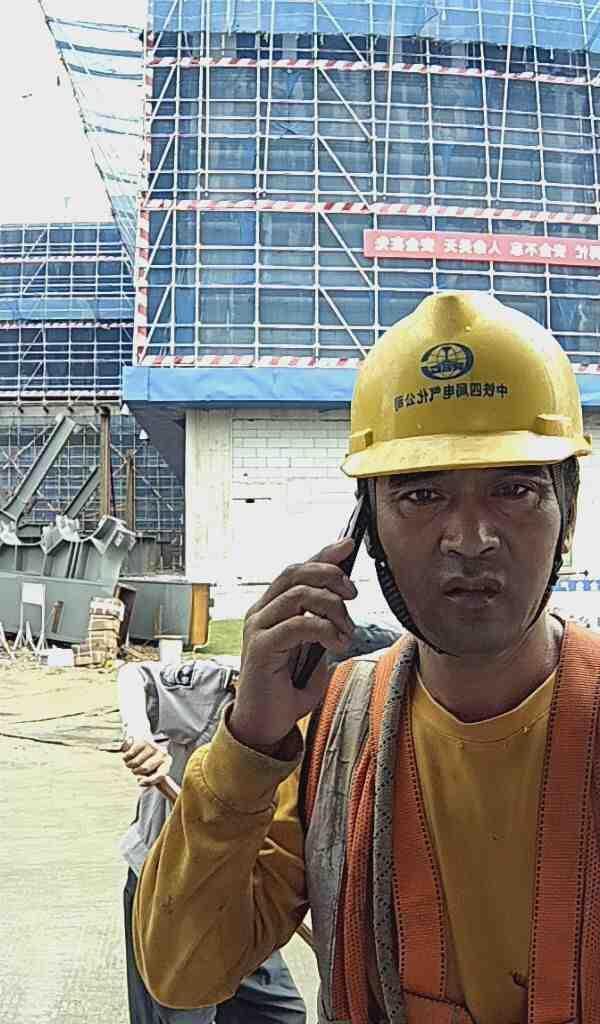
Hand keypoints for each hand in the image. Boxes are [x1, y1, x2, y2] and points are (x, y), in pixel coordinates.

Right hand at [121, 737, 172, 787]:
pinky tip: (129, 754)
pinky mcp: (142, 741)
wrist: (142, 739)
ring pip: (135, 762)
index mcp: (167, 762)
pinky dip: (126, 757)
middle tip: (135, 768)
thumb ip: (149, 779)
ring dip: (129, 764)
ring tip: (132, 760)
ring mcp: (153, 746)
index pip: (160, 775)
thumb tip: (141, 782)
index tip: (140, 783)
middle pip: (144, 768)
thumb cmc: (148, 758)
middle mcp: (162, 753)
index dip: (149, 781)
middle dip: (136, 771)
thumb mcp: (152, 769)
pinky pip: (129, 755)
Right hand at [229, 537, 356, 753]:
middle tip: (353, 592)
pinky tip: (338, 643)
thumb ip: (321, 627)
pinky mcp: (262, 647)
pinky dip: (325, 629)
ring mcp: (258, 628)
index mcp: (271, 609)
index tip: (348, 544)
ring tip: (347, 631)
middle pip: (295, 572)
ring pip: (299, 594)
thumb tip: (343, 606)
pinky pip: (298, 624)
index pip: (296, 570)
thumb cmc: (288, 690)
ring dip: (333, 608)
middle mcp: (260, 612)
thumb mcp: (312, 651)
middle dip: (330, 575)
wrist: (265, 726)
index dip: (323, 554)